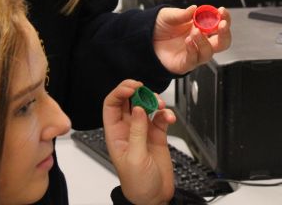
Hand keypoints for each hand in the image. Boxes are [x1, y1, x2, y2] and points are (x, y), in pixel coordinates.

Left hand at [103, 79, 176, 204]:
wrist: (154, 198)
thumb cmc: (138, 184)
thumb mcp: (135, 157)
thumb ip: (137, 131)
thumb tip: (137, 108)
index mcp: (115, 133)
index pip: (112, 105)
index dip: (120, 92)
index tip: (133, 87)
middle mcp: (128, 129)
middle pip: (128, 101)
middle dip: (138, 91)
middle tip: (147, 89)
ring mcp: (142, 131)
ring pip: (146, 106)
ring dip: (155, 101)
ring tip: (161, 106)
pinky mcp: (157, 134)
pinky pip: (160, 117)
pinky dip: (166, 114)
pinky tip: (169, 118)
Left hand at [153, 5, 231, 74]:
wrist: (144, 39)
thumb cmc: (159, 28)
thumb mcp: (169, 15)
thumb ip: (182, 13)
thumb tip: (194, 8)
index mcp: (200, 27)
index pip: (219, 24)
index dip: (224, 18)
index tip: (222, 11)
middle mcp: (200, 41)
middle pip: (222, 42)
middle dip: (225, 33)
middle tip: (222, 24)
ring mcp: (194, 53)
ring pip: (209, 52)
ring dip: (205, 42)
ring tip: (196, 32)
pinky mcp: (185, 63)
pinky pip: (194, 59)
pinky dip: (193, 50)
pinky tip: (188, 41)